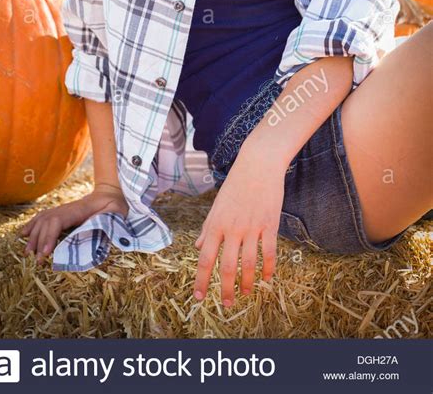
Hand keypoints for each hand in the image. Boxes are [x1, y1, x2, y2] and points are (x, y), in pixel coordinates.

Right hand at [16, 187, 128, 262]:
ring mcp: (63, 209)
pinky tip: (23, 234)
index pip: (57, 221)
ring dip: (33, 236)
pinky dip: (32, 225)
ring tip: (26, 253)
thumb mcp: (115, 214)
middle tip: (37, 261)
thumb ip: (106, 223)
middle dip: (39, 241)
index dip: (50, 236)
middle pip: (46, 222)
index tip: (46, 253)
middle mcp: (67, 208)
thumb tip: (97, 236)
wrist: (113, 193)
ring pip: (42, 220)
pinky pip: (43, 217)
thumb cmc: (116, 206)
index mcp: (78, 210)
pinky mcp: (62, 213)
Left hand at [193, 149, 284, 305]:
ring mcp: (252, 227)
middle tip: (225, 304)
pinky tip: (267, 279)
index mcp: (216, 224)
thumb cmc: (236, 183)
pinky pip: (269, 252)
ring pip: (248, 263)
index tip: (199, 297)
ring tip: (246, 294)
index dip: (201, 279)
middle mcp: (232, 228)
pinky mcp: (270, 224)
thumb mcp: (217, 205)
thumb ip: (209, 227)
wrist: (258, 163)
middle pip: (226, 266)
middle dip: (225, 289)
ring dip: (247, 283)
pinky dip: (268, 268)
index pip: (205, 258)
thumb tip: (200, 245)